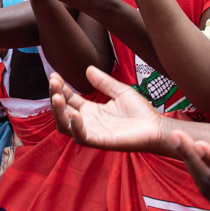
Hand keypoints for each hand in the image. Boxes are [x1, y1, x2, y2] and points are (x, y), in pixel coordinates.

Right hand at [49, 68, 166, 152]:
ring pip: (65, 125)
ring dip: (58, 111)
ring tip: (57, 96)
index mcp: (91, 110)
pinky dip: (75, 126)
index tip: (55, 75)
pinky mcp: (99, 141)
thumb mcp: (120, 91)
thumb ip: (104, 82)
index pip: (69, 99)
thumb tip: (88, 69)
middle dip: (55, 96)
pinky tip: (75, 113)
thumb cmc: (140, 111)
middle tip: (53, 81)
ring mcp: (92, 132)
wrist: (155, 127)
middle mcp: (88, 121)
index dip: (60, 88)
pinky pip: (81, 137)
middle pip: (62, 111)